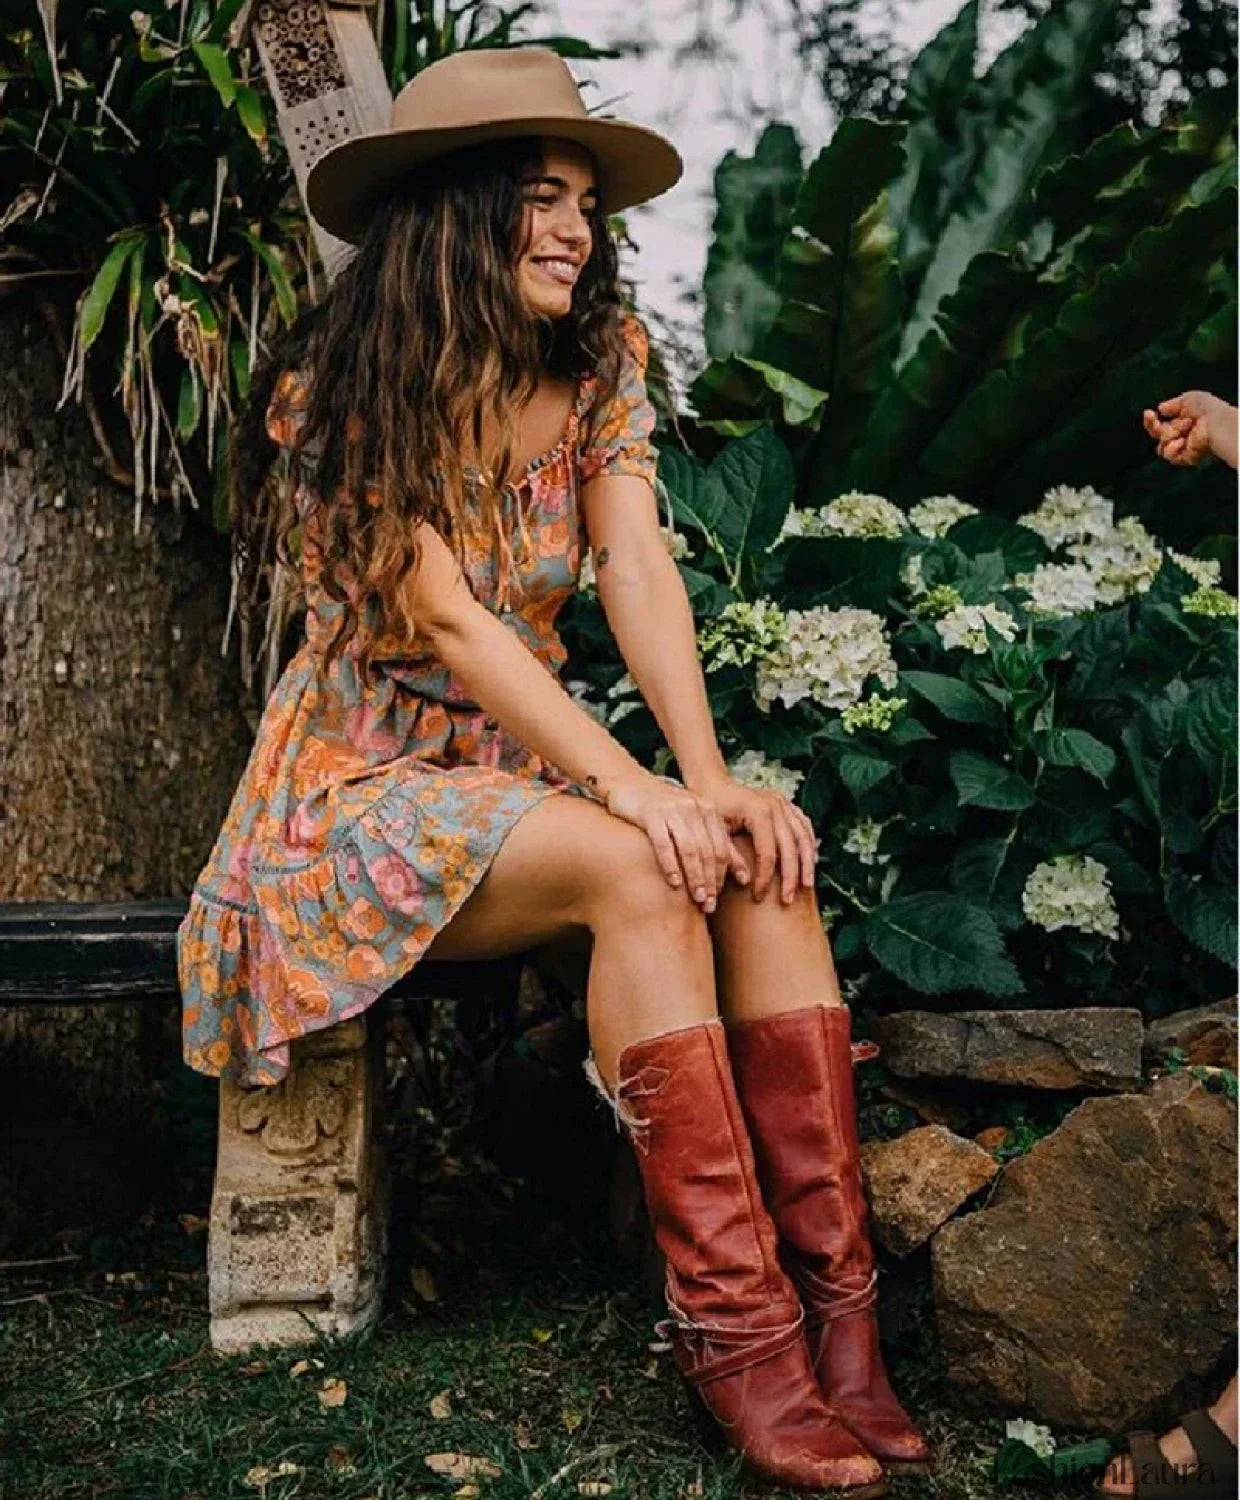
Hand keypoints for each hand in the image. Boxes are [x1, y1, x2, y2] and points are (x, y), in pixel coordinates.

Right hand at [603, 773, 748, 912]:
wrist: (628, 784)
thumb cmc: (663, 811)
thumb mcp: (693, 824)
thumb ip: (717, 846)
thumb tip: (745, 879)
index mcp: (708, 810)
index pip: (722, 848)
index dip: (722, 876)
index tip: (717, 900)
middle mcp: (694, 807)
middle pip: (708, 851)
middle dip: (710, 882)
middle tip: (708, 906)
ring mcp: (672, 809)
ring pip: (690, 848)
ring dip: (695, 877)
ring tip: (697, 899)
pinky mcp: (650, 812)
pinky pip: (663, 843)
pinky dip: (670, 864)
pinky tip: (673, 883)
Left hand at [689, 773, 818, 903]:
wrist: (712, 783)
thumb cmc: (710, 809)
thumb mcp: (714, 833)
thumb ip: (728, 857)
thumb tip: (746, 881)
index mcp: (758, 812)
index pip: (767, 853)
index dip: (765, 878)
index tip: (758, 896)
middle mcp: (775, 805)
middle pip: (790, 847)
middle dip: (790, 877)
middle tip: (787, 900)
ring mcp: (783, 802)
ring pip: (803, 837)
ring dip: (807, 863)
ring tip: (806, 886)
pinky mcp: (786, 803)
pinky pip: (803, 826)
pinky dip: (809, 844)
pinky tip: (810, 861)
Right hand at [1143, 391, 1234, 467]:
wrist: (1217, 422)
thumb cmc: (1208, 409)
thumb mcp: (1189, 398)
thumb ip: (1173, 403)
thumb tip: (1161, 408)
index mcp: (1183, 422)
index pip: (1160, 425)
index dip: (1151, 421)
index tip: (1149, 413)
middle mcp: (1182, 435)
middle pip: (1157, 436)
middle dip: (1153, 426)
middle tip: (1153, 418)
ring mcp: (1184, 447)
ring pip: (1162, 446)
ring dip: (1169, 434)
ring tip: (1186, 426)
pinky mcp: (1187, 458)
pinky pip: (1170, 455)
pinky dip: (1173, 448)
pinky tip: (1181, 441)